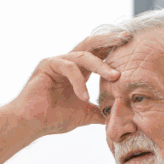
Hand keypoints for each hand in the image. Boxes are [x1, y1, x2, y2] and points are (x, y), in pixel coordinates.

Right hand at [3, 32, 127, 137]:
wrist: (30, 124)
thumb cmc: (52, 118)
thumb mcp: (84, 115)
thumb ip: (100, 112)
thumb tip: (119, 119)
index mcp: (78, 70)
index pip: (99, 53)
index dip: (115, 48)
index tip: (133, 44)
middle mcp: (68, 62)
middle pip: (92, 43)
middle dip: (111, 40)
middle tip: (128, 38)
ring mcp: (57, 61)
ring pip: (83, 55)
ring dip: (102, 66)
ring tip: (116, 77)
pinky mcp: (47, 65)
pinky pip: (69, 68)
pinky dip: (79, 82)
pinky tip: (84, 97)